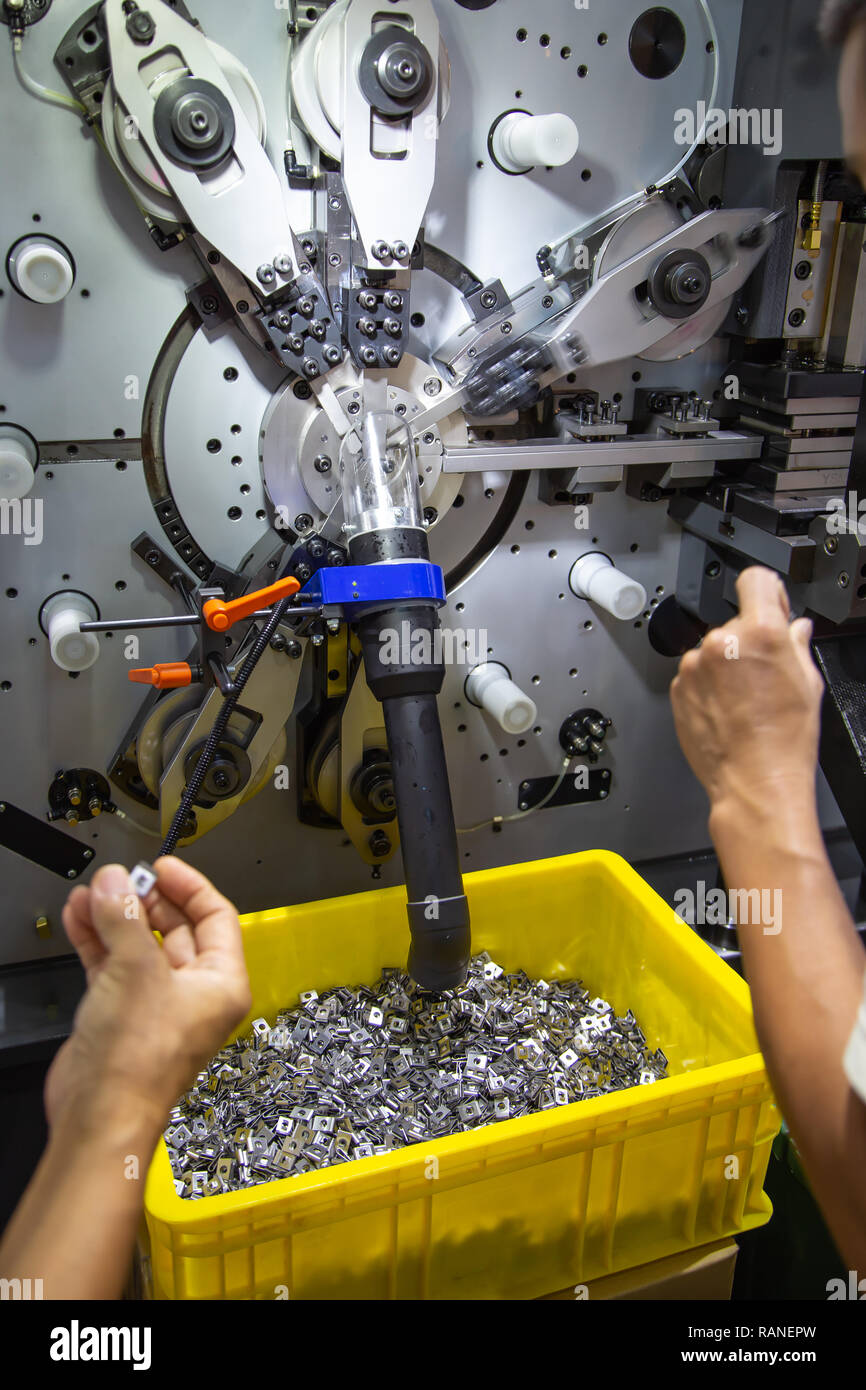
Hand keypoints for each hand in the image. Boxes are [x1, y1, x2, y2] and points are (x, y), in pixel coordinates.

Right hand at [45, 857, 251, 1133]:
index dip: (189, 886)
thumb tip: (117, 884)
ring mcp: (157, 1005)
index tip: (163, 866)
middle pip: (177, 928)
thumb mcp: (135, 970)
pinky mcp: (122, 1016)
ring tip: (92, 892)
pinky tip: (80, 917)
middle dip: (145, 901)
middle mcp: (194, 994)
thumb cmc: (137, 1064)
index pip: (216, 916)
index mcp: (221, 983)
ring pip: (140, 946)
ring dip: (116, 917)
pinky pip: (114, 965)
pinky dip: (97, 940)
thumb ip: (125, 918)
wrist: (99, 1116)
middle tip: (121, 879)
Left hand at [670, 566, 824, 814]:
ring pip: (714, 649)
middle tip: (765, 673)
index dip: (767, 592)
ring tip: (746, 700)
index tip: (770, 606)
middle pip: (736, 622)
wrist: (754, 782)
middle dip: (750, 640)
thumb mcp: (807, 684)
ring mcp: (694, 665)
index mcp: (759, 633)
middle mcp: (721, 642)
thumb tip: (795, 629)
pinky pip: (697, 673)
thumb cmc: (783, 741)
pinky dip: (709, 685)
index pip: (755, 580)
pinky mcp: (678, 687)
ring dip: (726, 665)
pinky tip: (729, 709)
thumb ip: (797, 645)